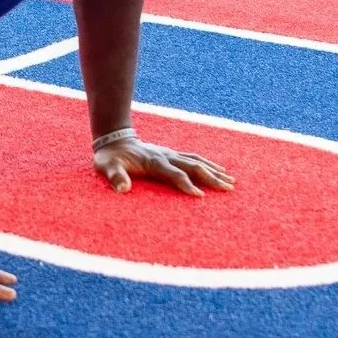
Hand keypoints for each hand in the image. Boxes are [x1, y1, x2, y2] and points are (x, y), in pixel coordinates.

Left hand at [95, 137, 233, 197]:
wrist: (113, 140)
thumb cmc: (110, 158)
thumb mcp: (106, 167)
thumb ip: (115, 177)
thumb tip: (122, 190)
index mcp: (153, 161)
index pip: (174, 174)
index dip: (186, 185)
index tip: (200, 197)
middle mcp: (166, 156)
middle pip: (193, 166)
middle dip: (211, 178)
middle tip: (228, 189)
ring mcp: (170, 153)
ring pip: (197, 160)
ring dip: (214, 170)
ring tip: (231, 181)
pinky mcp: (172, 154)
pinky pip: (194, 158)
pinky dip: (209, 164)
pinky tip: (220, 170)